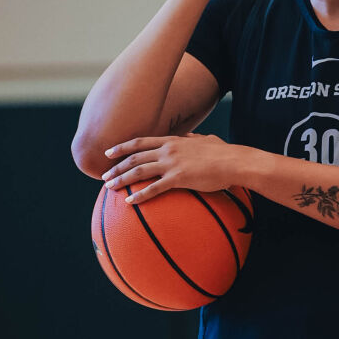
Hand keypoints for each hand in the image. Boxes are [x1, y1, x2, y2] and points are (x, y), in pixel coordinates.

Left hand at [102, 132, 244, 204]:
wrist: (234, 161)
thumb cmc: (224, 153)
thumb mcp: (206, 140)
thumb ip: (194, 139)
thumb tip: (190, 137)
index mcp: (173, 140)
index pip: (141, 142)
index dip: (122, 147)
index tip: (109, 152)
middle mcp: (168, 150)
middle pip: (134, 157)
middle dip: (116, 166)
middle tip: (103, 175)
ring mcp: (172, 163)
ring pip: (139, 171)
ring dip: (121, 179)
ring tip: (109, 187)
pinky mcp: (178, 178)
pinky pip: (154, 188)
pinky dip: (139, 195)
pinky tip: (129, 201)